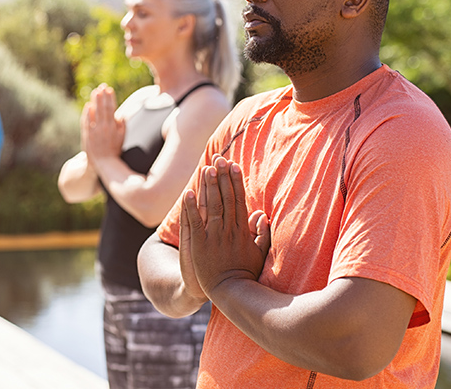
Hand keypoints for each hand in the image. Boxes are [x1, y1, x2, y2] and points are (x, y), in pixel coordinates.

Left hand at [82, 84, 124, 162]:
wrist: (104, 163)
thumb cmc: (114, 149)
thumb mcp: (122, 138)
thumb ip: (122, 125)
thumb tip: (121, 114)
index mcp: (113, 127)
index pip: (111, 109)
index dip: (110, 98)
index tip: (109, 89)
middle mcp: (103, 128)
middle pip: (102, 108)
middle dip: (102, 96)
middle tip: (102, 86)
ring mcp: (94, 131)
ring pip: (94, 113)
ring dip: (95, 101)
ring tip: (95, 92)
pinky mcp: (87, 135)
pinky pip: (86, 121)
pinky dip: (87, 113)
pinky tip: (88, 106)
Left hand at [183, 157, 269, 298]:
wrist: (230, 293)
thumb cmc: (245, 274)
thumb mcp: (259, 254)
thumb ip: (262, 234)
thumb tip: (262, 214)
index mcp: (242, 230)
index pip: (239, 200)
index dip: (236, 182)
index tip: (234, 165)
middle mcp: (228, 230)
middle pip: (226, 198)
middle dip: (223, 177)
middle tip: (220, 157)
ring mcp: (213, 236)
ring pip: (212, 206)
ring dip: (210, 186)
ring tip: (208, 167)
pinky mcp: (199, 244)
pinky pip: (194, 222)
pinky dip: (191, 207)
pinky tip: (188, 192)